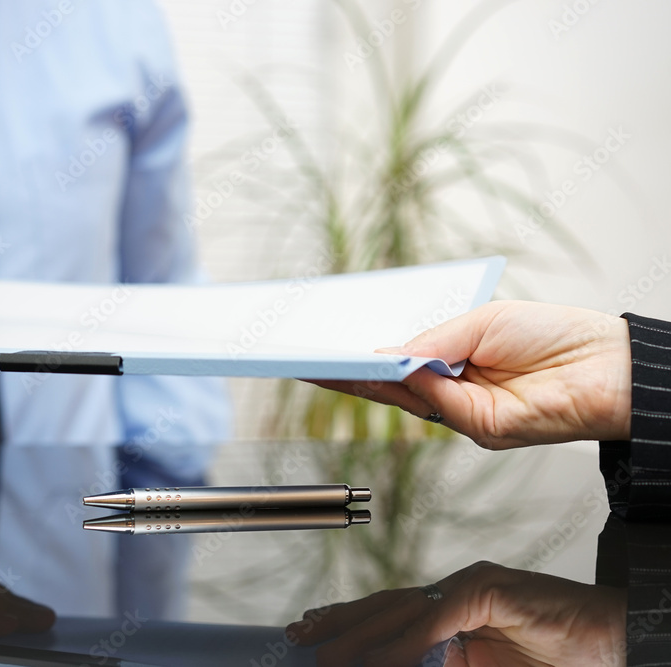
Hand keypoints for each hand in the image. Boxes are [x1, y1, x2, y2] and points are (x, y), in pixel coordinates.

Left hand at [287, 561, 625, 666]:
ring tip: (324, 653)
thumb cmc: (557, 658)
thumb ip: (436, 665)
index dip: (349, 623)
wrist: (616, 644)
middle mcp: (456, 592)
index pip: (389, 614)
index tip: (313, 631)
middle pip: (385, 606)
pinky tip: (380, 657)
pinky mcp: (492, 589)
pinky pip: (439, 618)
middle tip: (299, 635)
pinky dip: (407, 642)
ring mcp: (473, 586)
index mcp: (453, 611)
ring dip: (360, 635)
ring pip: (402, 610)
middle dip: (339, 622)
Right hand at [310, 301, 631, 448]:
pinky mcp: (480, 427)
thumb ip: (433, 341)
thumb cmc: (553, 336)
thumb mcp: (482, 323)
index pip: (395, 364)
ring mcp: (464, 413)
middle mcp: (453, 392)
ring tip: (334, 359)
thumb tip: (386, 351)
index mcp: (452, 363)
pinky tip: (393, 362)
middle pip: (389, 386)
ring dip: (368, 379)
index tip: (325, 350)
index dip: (359, 359)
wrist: (607, 364)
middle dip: (349, 372)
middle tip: (312, 359)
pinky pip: (435, 404)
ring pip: (404, 398)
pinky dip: (413, 383)